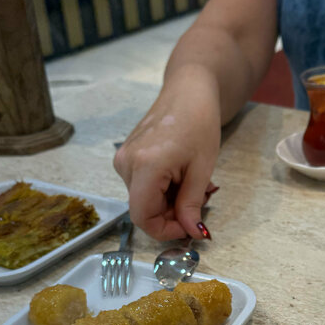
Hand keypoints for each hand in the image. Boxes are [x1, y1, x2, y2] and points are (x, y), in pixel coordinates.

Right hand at [113, 75, 221, 240]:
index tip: (188, 229)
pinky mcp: (125, 156)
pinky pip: (141, 186)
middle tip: (199, 201)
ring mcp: (122, 159)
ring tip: (191, 182)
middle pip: (144, 209)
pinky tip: (179, 174)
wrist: (188, 90)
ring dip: (168, 201)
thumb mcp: (201, 169)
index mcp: (144, 166)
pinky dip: (162, 190)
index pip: (143, 217)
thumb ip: (191, 204)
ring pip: (144, 199)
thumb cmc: (199, 122)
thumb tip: (192, 234)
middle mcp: (126, 164)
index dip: (165, 231)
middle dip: (172, 214)